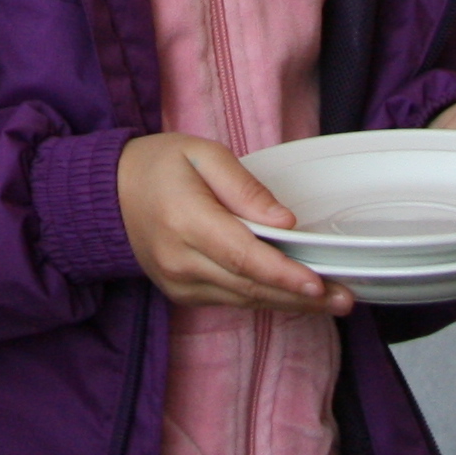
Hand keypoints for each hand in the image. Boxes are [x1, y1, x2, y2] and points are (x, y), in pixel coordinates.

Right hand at [117, 133, 350, 316]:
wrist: (110, 194)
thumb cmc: (159, 165)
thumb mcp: (202, 153)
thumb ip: (244, 186)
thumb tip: (284, 222)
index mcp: (186, 220)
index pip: (243, 255)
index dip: (282, 273)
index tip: (318, 282)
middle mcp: (181, 260)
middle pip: (249, 286)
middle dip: (300, 296)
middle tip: (345, 298)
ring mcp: (179, 283)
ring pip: (244, 300)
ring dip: (289, 303)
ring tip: (332, 301)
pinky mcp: (182, 293)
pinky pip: (231, 300)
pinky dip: (264, 299)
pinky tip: (294, 296)